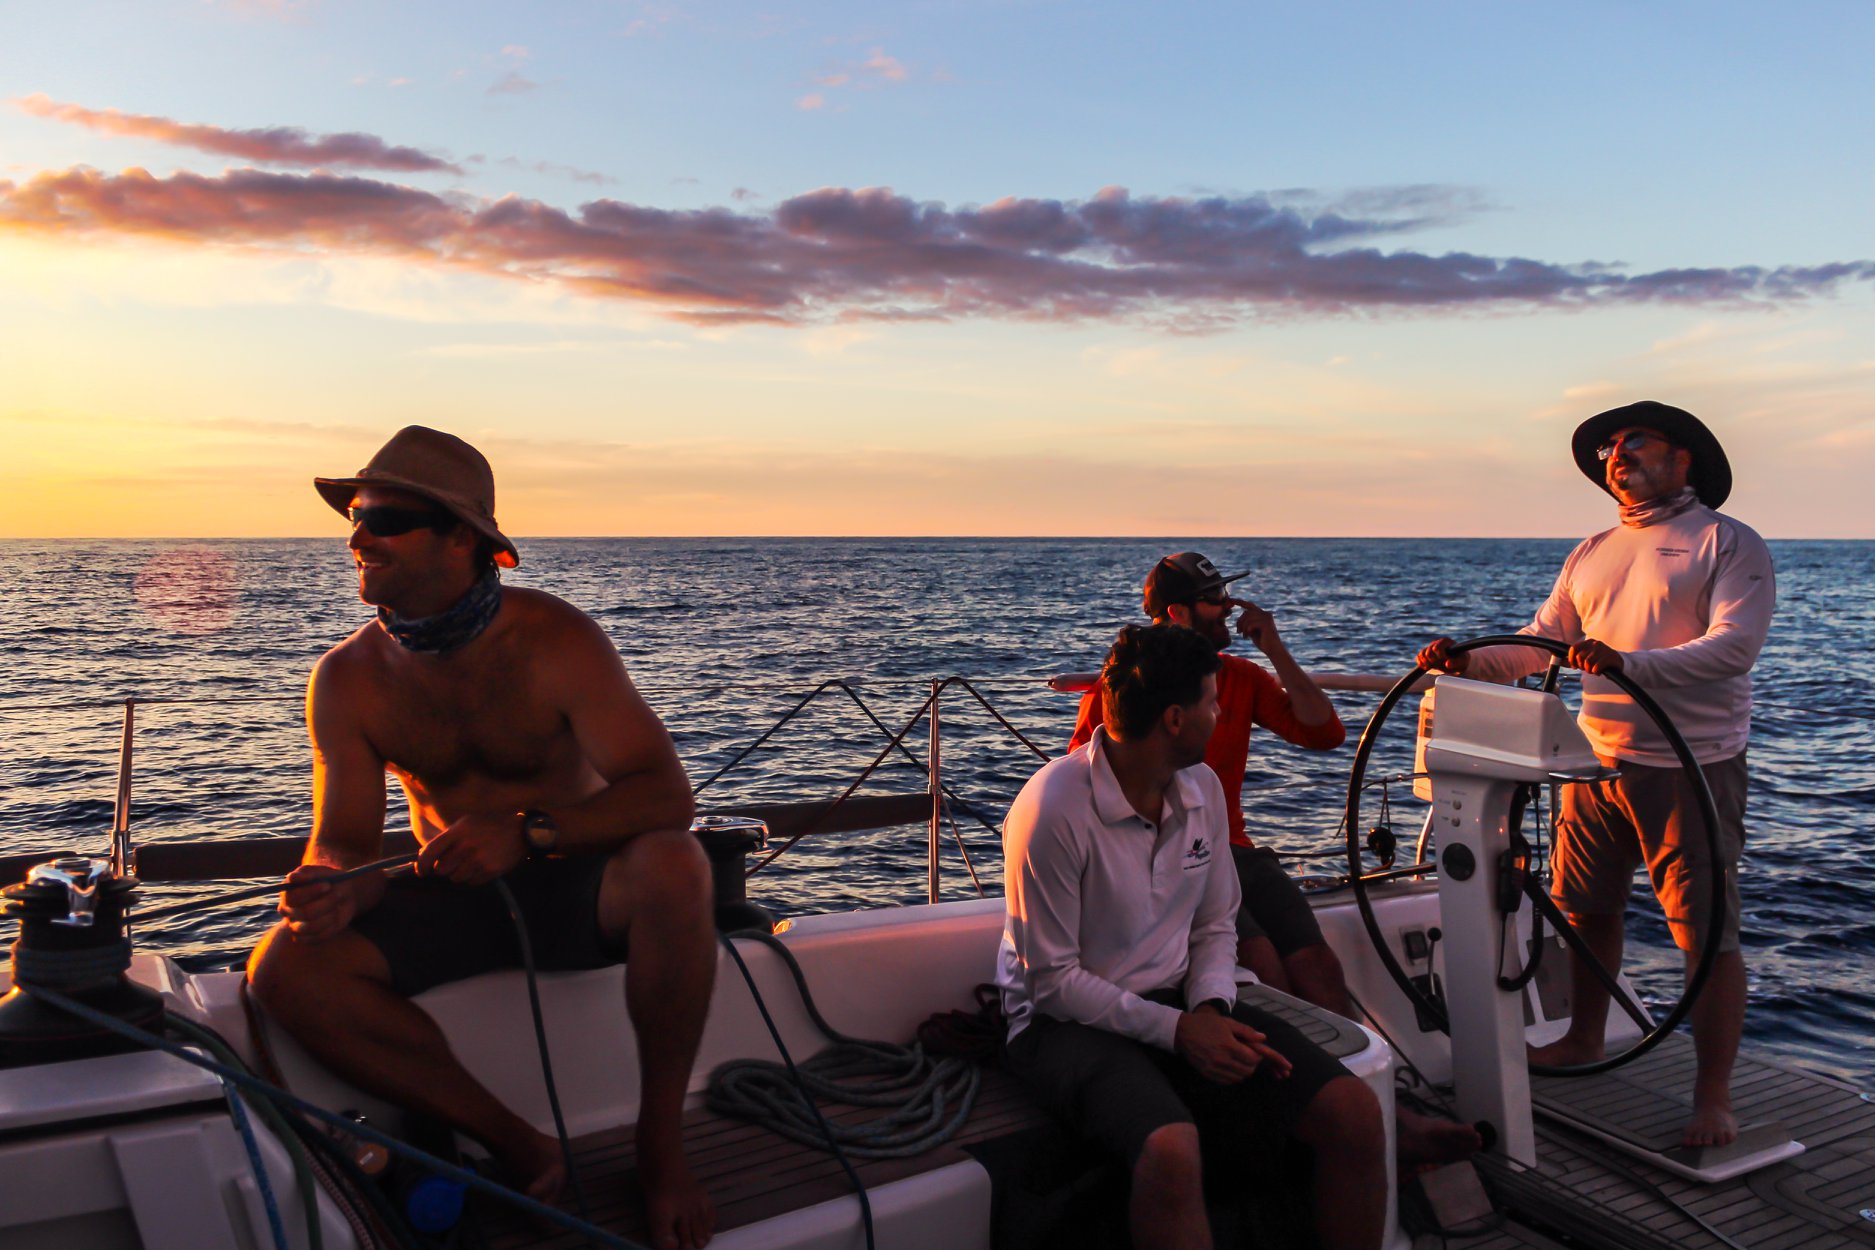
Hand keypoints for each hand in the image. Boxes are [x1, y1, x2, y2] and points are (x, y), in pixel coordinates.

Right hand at [279, 863, 356, 942]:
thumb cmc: (328, 880)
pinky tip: (335, 916)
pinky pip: (319, 937)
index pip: (293, 897)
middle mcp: (287, 911)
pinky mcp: (306, 938)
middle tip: (338, 894)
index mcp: (286, 894)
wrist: (343, 894)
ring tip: (337, 905)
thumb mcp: (318, 872)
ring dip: (330, 915)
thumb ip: (305, 873)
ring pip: (312, 926)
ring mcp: (295, 926)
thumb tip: (294, 878)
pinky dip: (332, 926)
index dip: (311, 891)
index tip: (327, 885)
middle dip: (326, 902)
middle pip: (305, 912)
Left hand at [418, 812, 527, 885]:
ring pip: (455, 878)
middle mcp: (466, 846)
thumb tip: (424, 856)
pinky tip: (480, 867)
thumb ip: (446, 838)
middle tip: (454, 862)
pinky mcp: (490, 870)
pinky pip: (471, 883)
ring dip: (459, 874)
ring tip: (470, 863)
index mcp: (458, 831)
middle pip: (441, 869)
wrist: (520, 831)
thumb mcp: (465, 824)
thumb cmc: (488, 826)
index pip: (430, 852)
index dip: (421, 865)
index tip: (421, 872)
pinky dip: (473, 878)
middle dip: (445, 869)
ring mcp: (479, 859)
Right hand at [1174, 1007, 1292, 1084]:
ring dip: (1243, 1071)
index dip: (1257, 1057)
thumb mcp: (1227, 1023)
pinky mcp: (1208, 1074)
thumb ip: (1246, 1031)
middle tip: (1247, 1057)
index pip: (1252, 1059)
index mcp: (1229, 1045)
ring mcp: (1214, 1069)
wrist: (1182, 1032)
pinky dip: (1233, 1076)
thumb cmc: (1206, 1024)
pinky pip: (1227, 1081)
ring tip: (1238, 1061)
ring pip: (1238, 1078)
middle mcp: (1222, 1059)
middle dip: (1251, 1064)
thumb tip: (1263, 1038)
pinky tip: (1230, 1067)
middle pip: (1247, 1071)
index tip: (1254, 1052)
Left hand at [1228, 598, 1280, 653]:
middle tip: (1238, 632)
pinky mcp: (1266, 624)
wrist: (1273, 651)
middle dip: (1239, 622)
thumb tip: (1239, 620)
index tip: (1229, 599)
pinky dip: (1246, 631)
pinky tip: (1247, 637)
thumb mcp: (1252, 631)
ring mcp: (1267, 618)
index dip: (1239, 602)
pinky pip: (1250, 624)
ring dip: (1243, 627)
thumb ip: (1248, 624)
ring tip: (1244, 636)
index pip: (1249, 605)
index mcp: (1262, 614)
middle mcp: (1265, 614)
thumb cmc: (1263, 642)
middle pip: (1246, 612)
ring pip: (1247, 618)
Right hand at [1417, 636, 1468, 674]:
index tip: (1446, 660)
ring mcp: (1430, 648)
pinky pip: (1418, 657)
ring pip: (1422, 654)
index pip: (1437, 647)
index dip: (1440, 656)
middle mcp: (1437, 643)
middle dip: (1434, 660)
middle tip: (1440, 664)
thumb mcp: (1462, 661)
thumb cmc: (1461, 660)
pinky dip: (1420, 663)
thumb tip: (1447, 664)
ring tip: (1433, 666)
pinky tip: (1426, 667)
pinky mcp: (1425, 654)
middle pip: (1428, 652)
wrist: (1457, 664)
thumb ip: (1456, 662)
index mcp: (1446, 641)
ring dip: (1426, 662)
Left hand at [1568, 638, 1624, 674]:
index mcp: (1588, 642)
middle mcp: (1595, 643)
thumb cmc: (1599, 660)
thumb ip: (1573, 659)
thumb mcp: (1586, 658)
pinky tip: (1599, 672)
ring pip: (1587, 663)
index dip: (1571, 659)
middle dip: (1582, 666)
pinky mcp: (1609, 657)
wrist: (1618, 662)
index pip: (1573, 648)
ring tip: (1593, 670)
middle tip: (1588, 669)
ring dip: (1589, 670)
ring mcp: (1603, 649)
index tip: (1575, 666)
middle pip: (1580, 657)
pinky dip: (1596, 672)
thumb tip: (1559, 661)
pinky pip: (1596, 668)